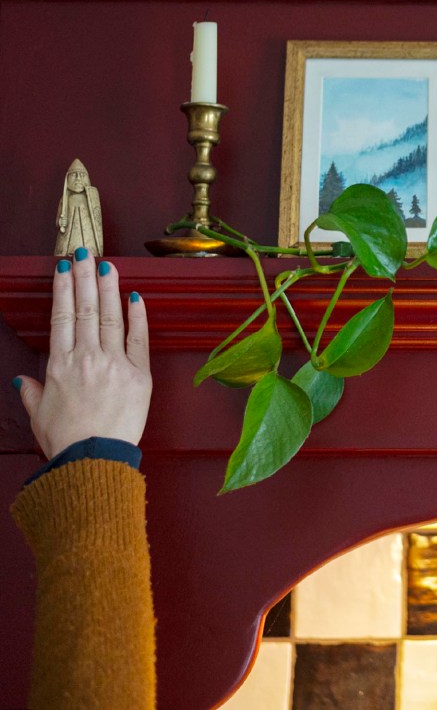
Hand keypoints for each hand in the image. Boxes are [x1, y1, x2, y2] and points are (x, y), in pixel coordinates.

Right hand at [15, 250, 151, 458]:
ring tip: (108, 265)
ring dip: (110, 288)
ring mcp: (115, 364)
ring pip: (112, 317)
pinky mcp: (139, 375)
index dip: (64, 289)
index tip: (65, 269)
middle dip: (85, 277)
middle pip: (87, 309)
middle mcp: (87, 357)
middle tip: (86, 253)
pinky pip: (139, 339)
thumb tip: (21, 380)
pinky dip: (139, 317)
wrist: (94, 458)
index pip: (62, 317)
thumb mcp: (39, 414)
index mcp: (60, 364)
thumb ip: (32, 392)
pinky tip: (136, 297)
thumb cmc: (66, 439)